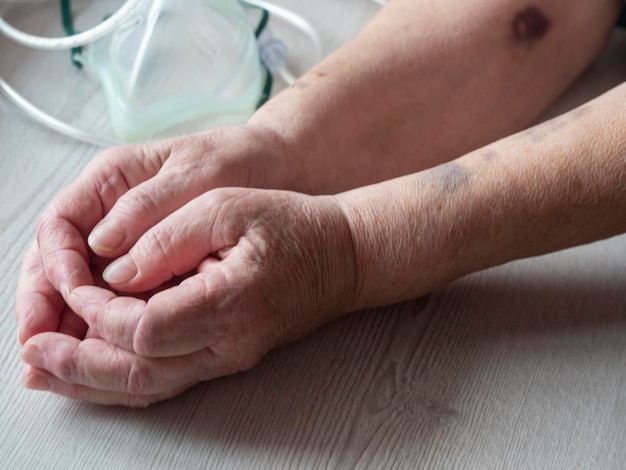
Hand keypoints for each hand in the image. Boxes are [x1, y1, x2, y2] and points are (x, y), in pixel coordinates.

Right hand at [15, 125, 284, 345]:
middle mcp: (112, 210)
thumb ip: (149, 207)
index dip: (53, 263)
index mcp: (112, 178)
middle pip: (59, 258)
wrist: (276, 171)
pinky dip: (104, 321)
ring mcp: (130, 239)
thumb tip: (102, 250)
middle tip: (42, 341)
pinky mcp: (153, 263)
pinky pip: (117, 295)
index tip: (65, 295)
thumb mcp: (198, 174)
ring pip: (83, 282)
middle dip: (47, 300)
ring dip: (70, 318)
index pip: (60, 223)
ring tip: (63, 358)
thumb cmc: (240, 162)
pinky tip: (103, 347)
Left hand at [20, 188, 356, 406]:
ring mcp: (229, 356)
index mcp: (231, 302)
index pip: (144, 328)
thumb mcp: (231, 207)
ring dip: (92, 381)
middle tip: (32, 352)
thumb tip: (115, 269)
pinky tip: (95, 374)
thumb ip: (168, 236)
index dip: (98, 314)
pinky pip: (166, 380)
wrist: (340, 259)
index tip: (75, 289)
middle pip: (138, 372)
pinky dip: (123, 380)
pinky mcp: (227, 356)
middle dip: (77, 363)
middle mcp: (229, 343)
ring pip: (149, 386)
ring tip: (47, 372)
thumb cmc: (292, 227)